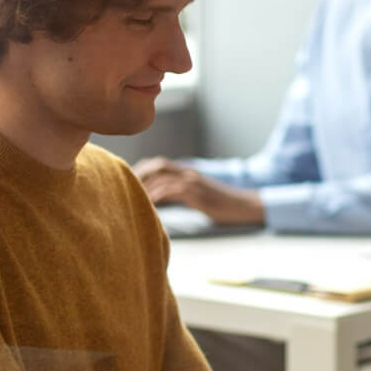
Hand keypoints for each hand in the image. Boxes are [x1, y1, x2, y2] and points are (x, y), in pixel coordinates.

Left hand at [133, 157, 265, 226]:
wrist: (245, 206)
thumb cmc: (222, 204)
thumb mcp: (199, 196)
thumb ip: (181, 194)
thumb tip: (161, 201)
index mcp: (188, 172)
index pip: (159, 164)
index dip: (142, 170)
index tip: (128, 181)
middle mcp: (189, 173)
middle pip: (157, 165)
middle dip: (140, 174)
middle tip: (125, 187)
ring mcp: (195, 182)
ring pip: (164, 177)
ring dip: (147, 186)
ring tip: (134, 197)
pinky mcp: (199, 194)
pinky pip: (174, 190)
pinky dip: (160, 195)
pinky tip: (151, 203)